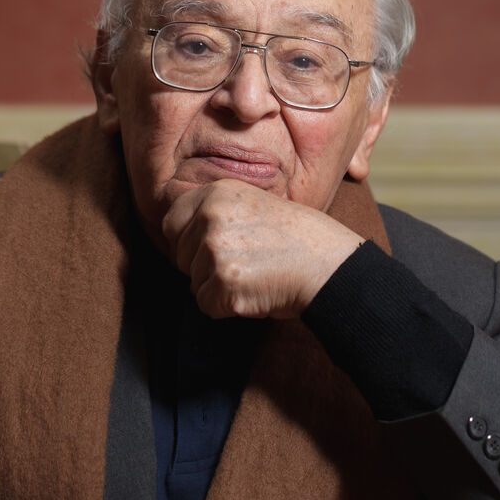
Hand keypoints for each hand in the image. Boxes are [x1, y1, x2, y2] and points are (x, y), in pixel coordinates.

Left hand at [161, 180, 363, 318]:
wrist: (328, 264)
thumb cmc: (297, 238)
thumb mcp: (255, 203)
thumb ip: (216, 211)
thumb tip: (178, 234)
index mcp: (217, 193)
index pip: (172, 222)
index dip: (187, 241)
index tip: (209, 248)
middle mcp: (211, 217)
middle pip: (180, 256)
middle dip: (203, 267)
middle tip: (243, 263)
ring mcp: (216, 250)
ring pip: (193, 282)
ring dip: (218, 287)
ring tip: (254, 274)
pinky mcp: (224, 283)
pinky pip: (206, 304)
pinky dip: (227, 306)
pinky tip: (254, 290)